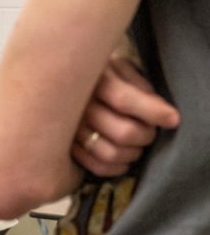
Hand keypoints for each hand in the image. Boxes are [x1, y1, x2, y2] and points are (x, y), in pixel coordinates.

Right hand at [72, 55, 179, 176]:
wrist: (62, 84)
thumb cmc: (99, 74)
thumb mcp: (118, 67)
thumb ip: (137, 84)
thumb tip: (157, 108)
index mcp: (92, 81)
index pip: (123, 100)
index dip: (152, 112)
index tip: (172, 119)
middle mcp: (78, 107)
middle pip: (123, 132)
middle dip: (146, 135)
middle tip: (150, 131)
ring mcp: (69, 129)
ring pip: (110, 153)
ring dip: (133, 153)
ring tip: (137, 145)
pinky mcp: (66, 147)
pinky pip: (96, 166)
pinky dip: (117, 167)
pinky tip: (124, 158)